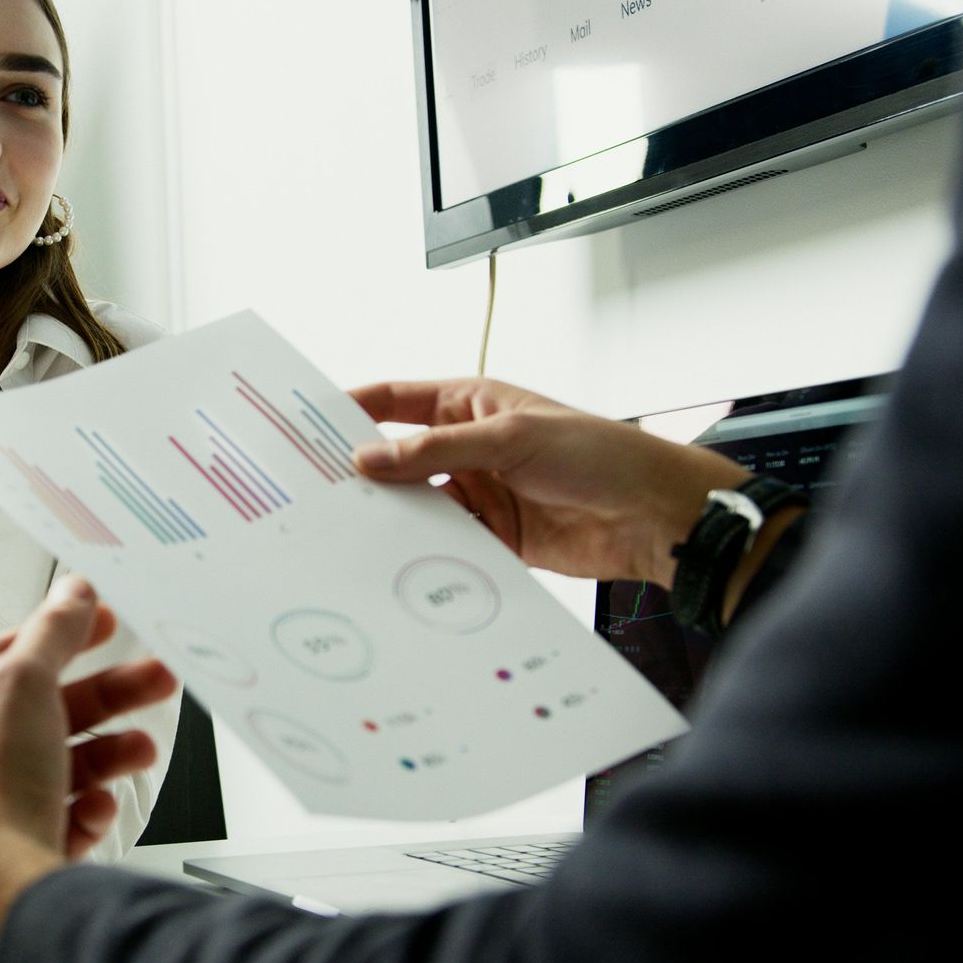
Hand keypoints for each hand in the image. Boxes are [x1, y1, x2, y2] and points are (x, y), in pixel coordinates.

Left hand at [0, 577, 178, 962]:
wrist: (2, 891)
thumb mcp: (24, 684)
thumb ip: (52, 632)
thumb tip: (70, 591)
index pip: (5, 656)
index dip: (57, 633)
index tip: (100, 621)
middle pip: (48, 710)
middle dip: (108, 694)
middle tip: (153, 677)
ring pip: (64, 764)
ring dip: (109, 751)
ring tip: (142, 746)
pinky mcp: (24, 847)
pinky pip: (69, 814)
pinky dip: (91, 806)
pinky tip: (98, 804)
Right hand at [350, 379, 752, 588]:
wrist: (654, 517)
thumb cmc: (601, 455)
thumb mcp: (511, 438)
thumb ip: (437, 450)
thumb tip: (372, 457)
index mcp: (472, 404)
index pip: (397, 400)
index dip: (353, 407)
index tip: (309, 424)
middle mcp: (470, 447)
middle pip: (400, 458)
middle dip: (364, 471)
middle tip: (317, 488)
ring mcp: (480, 493)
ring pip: (418, 505)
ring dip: (393, 517)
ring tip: (350, 530)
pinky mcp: (494, 537)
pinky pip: (445, 543)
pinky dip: (424, 552)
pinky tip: (399, 561)